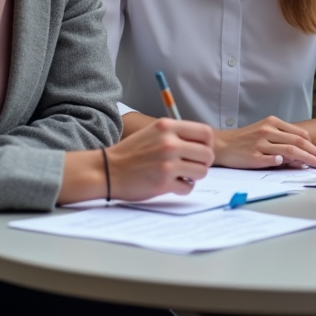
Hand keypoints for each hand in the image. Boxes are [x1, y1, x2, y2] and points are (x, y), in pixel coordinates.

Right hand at [58, 118, 213, 203]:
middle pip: (207, 154)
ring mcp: (167, 163)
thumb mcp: (153, 131)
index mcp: (167, 127)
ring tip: (181, 174)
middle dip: (203, 162)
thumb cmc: (131, 152)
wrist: (107, 170)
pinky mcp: (163, 183)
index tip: (200, 151)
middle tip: (191, 166)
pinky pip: (188, 187)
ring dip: (194, 176)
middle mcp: (169, 143)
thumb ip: (176, 133)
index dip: (207, 144)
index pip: (205, 133)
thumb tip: (203, 143)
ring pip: (202, 172)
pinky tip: (172, 184)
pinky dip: (183, 188)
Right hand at [213, 115, 315, 168]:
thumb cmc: (245, 140)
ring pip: (289, 150)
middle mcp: (268, 131)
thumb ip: (283, 140)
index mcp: (272, 123)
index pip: (300, 135)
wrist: (222, 145)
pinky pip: (271, 159)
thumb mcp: (265, 133)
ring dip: (306, 159)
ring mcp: (260, 144)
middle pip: (298, 142)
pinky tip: (289, 165)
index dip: (315, 146)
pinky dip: (281, 161)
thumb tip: (303, 153)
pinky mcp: (253, 156)